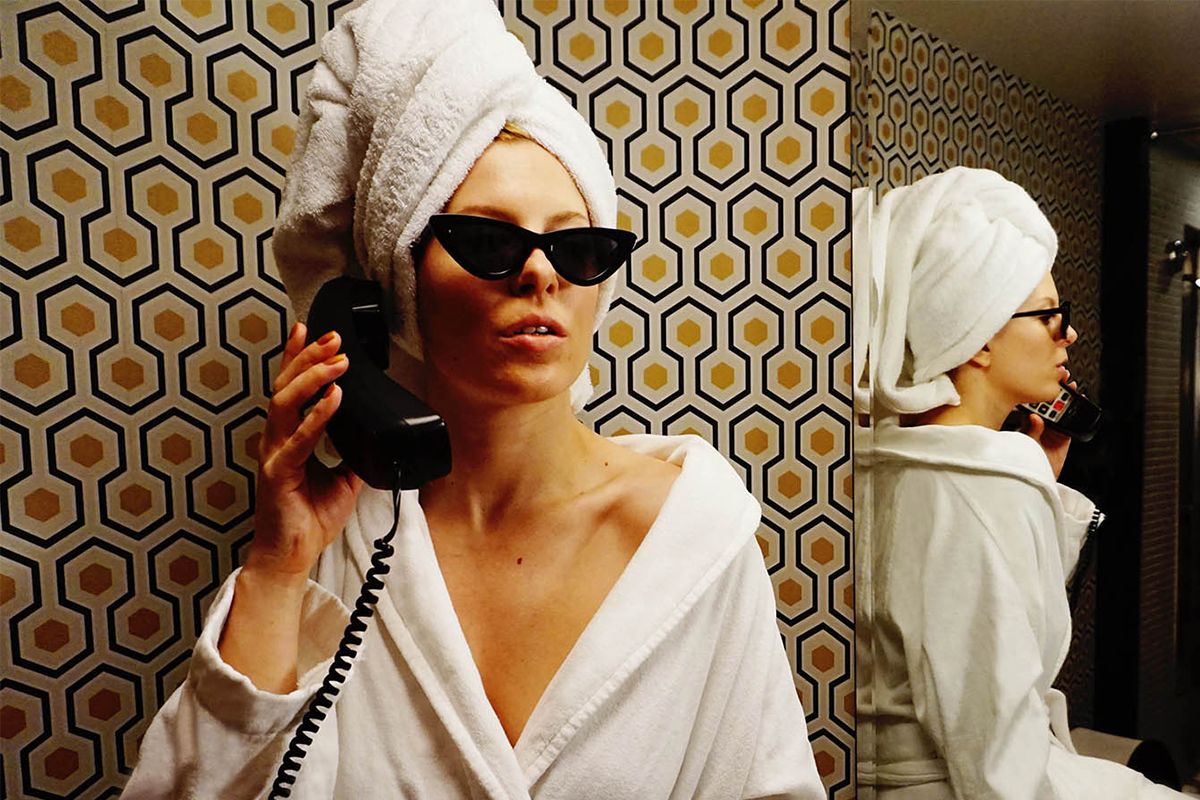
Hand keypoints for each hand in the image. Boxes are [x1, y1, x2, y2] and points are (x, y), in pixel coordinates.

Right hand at [248, 322, 363, 577]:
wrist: (293, 556)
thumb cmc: (309, 519)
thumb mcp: (343, 478)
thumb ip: (353, 452)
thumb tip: (375, 435)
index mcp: (286, 437)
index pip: (289, 388)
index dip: (297, 357)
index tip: (312, 331)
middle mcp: (275, 440)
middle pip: (285, 386)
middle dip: (308, 357)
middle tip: (332, 338)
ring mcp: (273, 455)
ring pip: (285, 403)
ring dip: (313, 377)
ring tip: (338, 362)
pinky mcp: (278, 474)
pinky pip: (299, 439)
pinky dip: (317, 415)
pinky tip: (334, 398)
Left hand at [1022, 380, 1077, 479]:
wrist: (1032, 479)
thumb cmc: (1021, 460)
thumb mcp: (1023, 443)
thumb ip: (1030, 430)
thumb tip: (1035, 418)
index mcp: (1026, 421)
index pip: (1032, 401)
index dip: (1037, 389)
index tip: (1040, 378)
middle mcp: (1040, 423)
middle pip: (1049, 402)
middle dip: (1055, 389)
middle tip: (1060, 376)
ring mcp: (1053, 429)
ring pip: (1061, 410)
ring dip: (1067, 397)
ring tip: (1070, 386)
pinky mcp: (1063, 437)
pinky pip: (1072, 422)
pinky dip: (1077, 413)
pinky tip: (1080, 402)